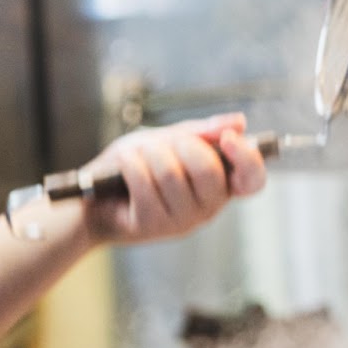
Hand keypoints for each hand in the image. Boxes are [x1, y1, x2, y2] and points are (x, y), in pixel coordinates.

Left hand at [81, 113, 266, 245]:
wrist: (94, 195)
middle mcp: (207, 208)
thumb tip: (238, 122)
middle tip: (161, 143)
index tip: (228, 139)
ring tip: (135, 155)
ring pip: (171, 173)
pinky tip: (123, 164)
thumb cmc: (136, 166)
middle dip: (181, 145)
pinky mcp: (152, 226)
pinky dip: (130, 163)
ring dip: (148, 152)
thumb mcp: (168, 141)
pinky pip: (144, 181)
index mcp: (219, 185)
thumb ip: (201, 133)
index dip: (247, 159)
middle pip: (209, 171)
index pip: (253, 180)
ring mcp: (181, 221)